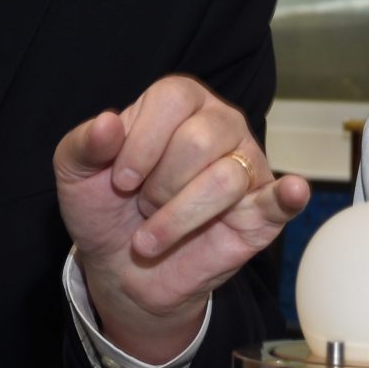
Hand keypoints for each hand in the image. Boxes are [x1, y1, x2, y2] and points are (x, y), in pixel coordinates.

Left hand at [56, 76, 310, 363]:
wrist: (120, 269)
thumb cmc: (105, 207)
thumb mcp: (75, 172)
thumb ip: (84, 143)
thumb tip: (108, 122)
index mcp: (179, 102)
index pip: (172, 98)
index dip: (141, 142)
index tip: (121, 179)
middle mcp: (220, 125)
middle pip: (199, 139)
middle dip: (159, 184)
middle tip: (144, 205)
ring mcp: (245, 166)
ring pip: (223, 179)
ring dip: (178, 217)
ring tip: (157, 232)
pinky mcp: (260, 212)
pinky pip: (278, 199)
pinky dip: (287, 196)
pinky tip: (293, 191)